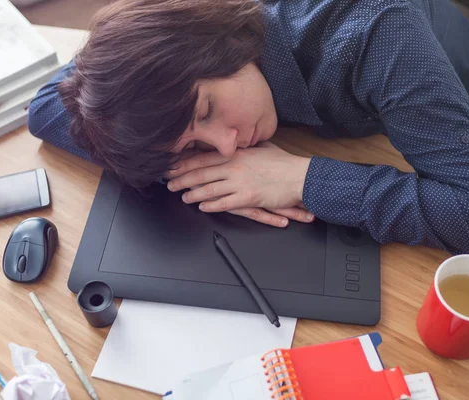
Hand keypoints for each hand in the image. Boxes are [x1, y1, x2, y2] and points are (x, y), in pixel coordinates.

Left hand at [166, 142, 313, 224]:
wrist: (299, 177)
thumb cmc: (283, 163)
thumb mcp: (262, 148)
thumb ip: (246, 146)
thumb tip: (238, 141)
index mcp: (236, 153)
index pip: (204, 157)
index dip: (186, 162)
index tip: (173, 164)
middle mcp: (235, 166)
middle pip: (202, 172)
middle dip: (182, 178)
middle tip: (169, 182)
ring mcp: (240, 182)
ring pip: (209, 188)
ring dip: (193, 193)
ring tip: (182, 196)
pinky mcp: (247, 197)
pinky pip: (224, 202)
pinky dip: (211, 205)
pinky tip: (201, 206)